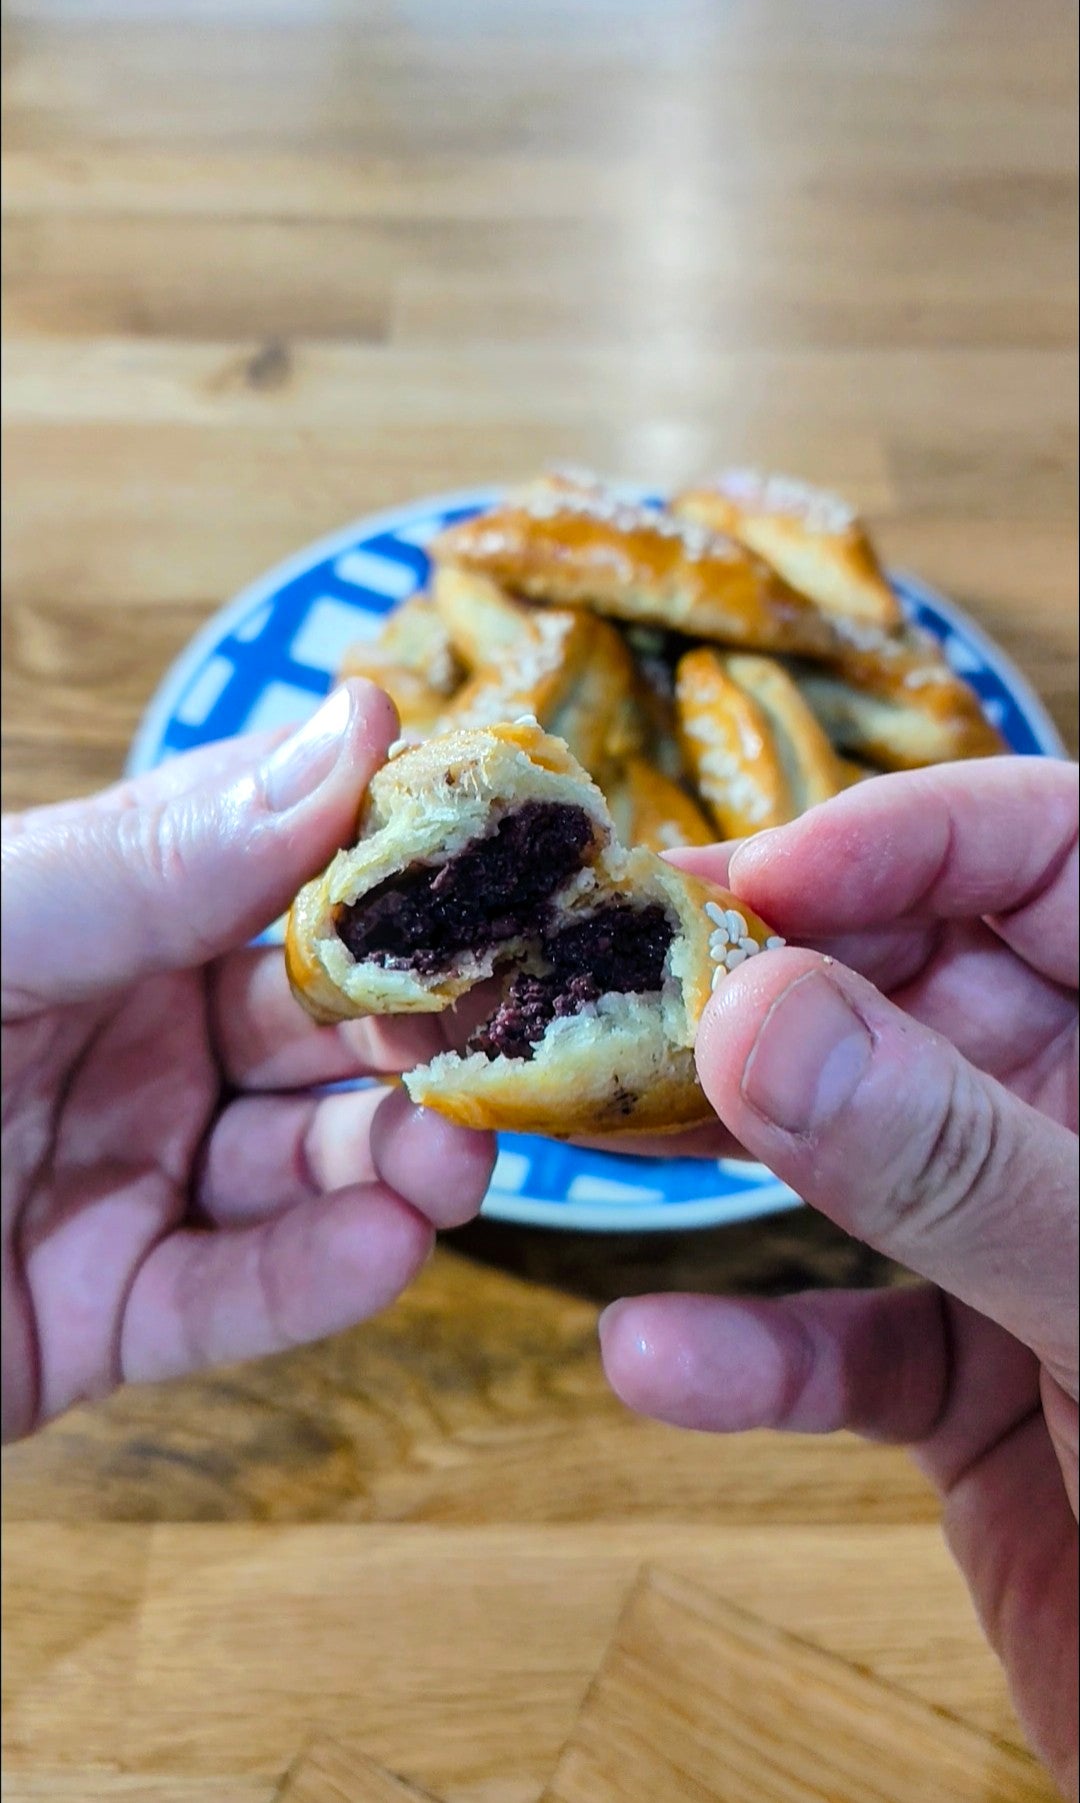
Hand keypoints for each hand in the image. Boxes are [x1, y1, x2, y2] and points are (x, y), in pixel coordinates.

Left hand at [1, 682, 495, 1443]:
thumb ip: (153, 852)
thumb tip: (352, 725)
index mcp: (97, 911)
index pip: (284, 870)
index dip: (402, 864)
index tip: (521, 858)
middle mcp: (128, 1031)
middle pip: (323, 1023)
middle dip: (427, 1024)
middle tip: (523, 1027)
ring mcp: (124, 1175)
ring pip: (309, 1163)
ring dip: (401, 1157)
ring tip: (458, 1154)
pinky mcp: (108, 1314)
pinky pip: (233, 1295)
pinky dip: (317, 1277)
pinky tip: (385, 1245)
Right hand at [599, 758, 1077, 1795]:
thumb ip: (954, 1161)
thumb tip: (755, 1017)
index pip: (1056, 856)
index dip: (907, 837)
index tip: (751, 876)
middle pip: (916, 986)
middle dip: (763, 982)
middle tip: (607, 982)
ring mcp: (1031, 1243)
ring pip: (855, 1149)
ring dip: (721, 1145)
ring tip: (585, 1124)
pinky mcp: (975, 1377)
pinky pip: (849, 1338)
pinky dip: (753, 1353)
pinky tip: (654, 1356)